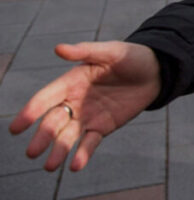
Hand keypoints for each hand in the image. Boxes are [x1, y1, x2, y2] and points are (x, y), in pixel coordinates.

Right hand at [8, 41, 161, 171]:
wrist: (155, 71)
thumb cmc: (129, 57)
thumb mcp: (110, 51)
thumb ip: (85, 51)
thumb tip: (58, 48)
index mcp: (70, 82)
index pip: (46, 98)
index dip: (31, 111)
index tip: (17, 127)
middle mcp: (73, 101)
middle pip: (53, 121)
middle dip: (43, 137)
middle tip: (32, 152)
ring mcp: (87, 116)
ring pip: (68, 136)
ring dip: (58, 150)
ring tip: (49, 166)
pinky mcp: (102, 127)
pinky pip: (89, 143)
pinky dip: (83, 154)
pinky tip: (76, 165)